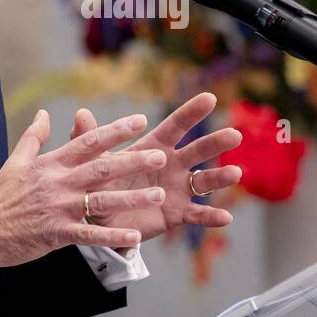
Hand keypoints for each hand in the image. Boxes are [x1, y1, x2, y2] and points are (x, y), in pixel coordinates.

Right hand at [0, 109, 169, 267]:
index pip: (88, 141)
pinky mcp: (57, 233)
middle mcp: (58, 182)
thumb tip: (45, 112)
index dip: (115, 130)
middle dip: (133, 160)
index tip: (140, 121)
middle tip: (161, 155)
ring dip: (131, 197)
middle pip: (101, 167)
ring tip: (158, 194)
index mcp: (51, 163)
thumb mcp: (15, 161)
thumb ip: (34, 136)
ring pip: (101, 200)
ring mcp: (59, 208)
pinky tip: (135, 236)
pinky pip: (90, 234)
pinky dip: (112, 235)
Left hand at [68, 91, 242, 246]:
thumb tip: (80, 113)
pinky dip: (211, 216)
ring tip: (236, 173)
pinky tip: (226, 218)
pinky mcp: (177, 213)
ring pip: (203, 181)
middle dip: (215, 143)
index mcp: (153, 148)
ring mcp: (177, 189)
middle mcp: (171, 165)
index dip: (191, 112)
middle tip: (234, 135)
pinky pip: (197, 214)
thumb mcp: (96, 162)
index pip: (175, 126)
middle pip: (197, 150)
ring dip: (220, 177)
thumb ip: (90, 140)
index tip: (209, 98)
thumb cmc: (101, 182)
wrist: (102, 218)